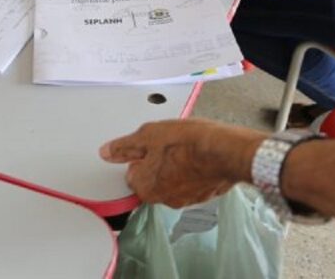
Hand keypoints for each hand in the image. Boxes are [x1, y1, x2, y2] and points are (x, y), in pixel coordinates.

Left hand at [100, 119, 265, 206]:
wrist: (227, 151)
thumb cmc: (190, 143)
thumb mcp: (149, 135)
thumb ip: (125, 146)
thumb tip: (107, 152)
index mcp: (145, 186)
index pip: (131, 174)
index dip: (139, 157)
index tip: (148, 147)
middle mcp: (163, 199)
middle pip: (151, 180)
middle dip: (157, 163)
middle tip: (167, 145)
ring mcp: (185, 199)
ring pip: (171, 182)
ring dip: (174, 168)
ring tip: (184, 148)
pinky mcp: (203, 196)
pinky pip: (190, 183)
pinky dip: (191, 172)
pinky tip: (198, 157)